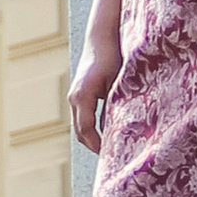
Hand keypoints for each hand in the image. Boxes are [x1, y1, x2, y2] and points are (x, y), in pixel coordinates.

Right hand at [68, 30, 121, 153]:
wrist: (102, 37)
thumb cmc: (113, 56)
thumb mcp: (118, 83)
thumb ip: (117, 107)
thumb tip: (122, 131)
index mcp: (82, 96)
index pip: (86, 130)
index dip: (98, 146)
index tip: (111, 157)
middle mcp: (75, 97)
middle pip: (80, 133)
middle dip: (95, 146)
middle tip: (113, 159)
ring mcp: (75, 95)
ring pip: (81, 126)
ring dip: (93, 138)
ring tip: (112, 149)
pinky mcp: (79, 93)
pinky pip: (84, 117)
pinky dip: (93, 128)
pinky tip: (110, 132)